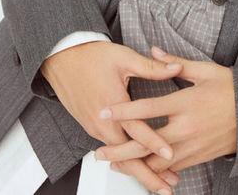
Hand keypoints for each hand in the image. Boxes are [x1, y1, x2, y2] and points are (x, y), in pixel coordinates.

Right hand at [40, 40, 182, 192]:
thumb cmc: (92, 56)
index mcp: (112, 106)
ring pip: (120, 156)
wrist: (62, 58)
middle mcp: (102, 123)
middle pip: (127, 156)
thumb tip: (176, 67)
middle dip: (148, 174)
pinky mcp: (92, 127)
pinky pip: (112, 149)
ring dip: (139, 169)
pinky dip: (127, 161)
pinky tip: (139, 165)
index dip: (155, 144)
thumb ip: (151, 67)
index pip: (137, 131)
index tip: (172, 156)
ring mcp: (95, 128)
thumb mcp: (124, 57)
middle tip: (168, 186)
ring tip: (160, 181)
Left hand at [95, 45, 236, 179]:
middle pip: (146, 144)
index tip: (105, 111)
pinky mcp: (197, 158)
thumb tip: (154, 51)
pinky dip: (155, 170)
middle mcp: (186, 128)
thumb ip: (176, 63)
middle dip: (120, 150)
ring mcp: (192, 146)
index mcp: (186, 102)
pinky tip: (141, 168)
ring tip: (115, 163)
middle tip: (100, 152)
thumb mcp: (205, 70)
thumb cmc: (231, 89)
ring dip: (134, 165)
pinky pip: (172, 168)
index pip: (148, 108)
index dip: (124, 111)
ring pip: (157, 162)